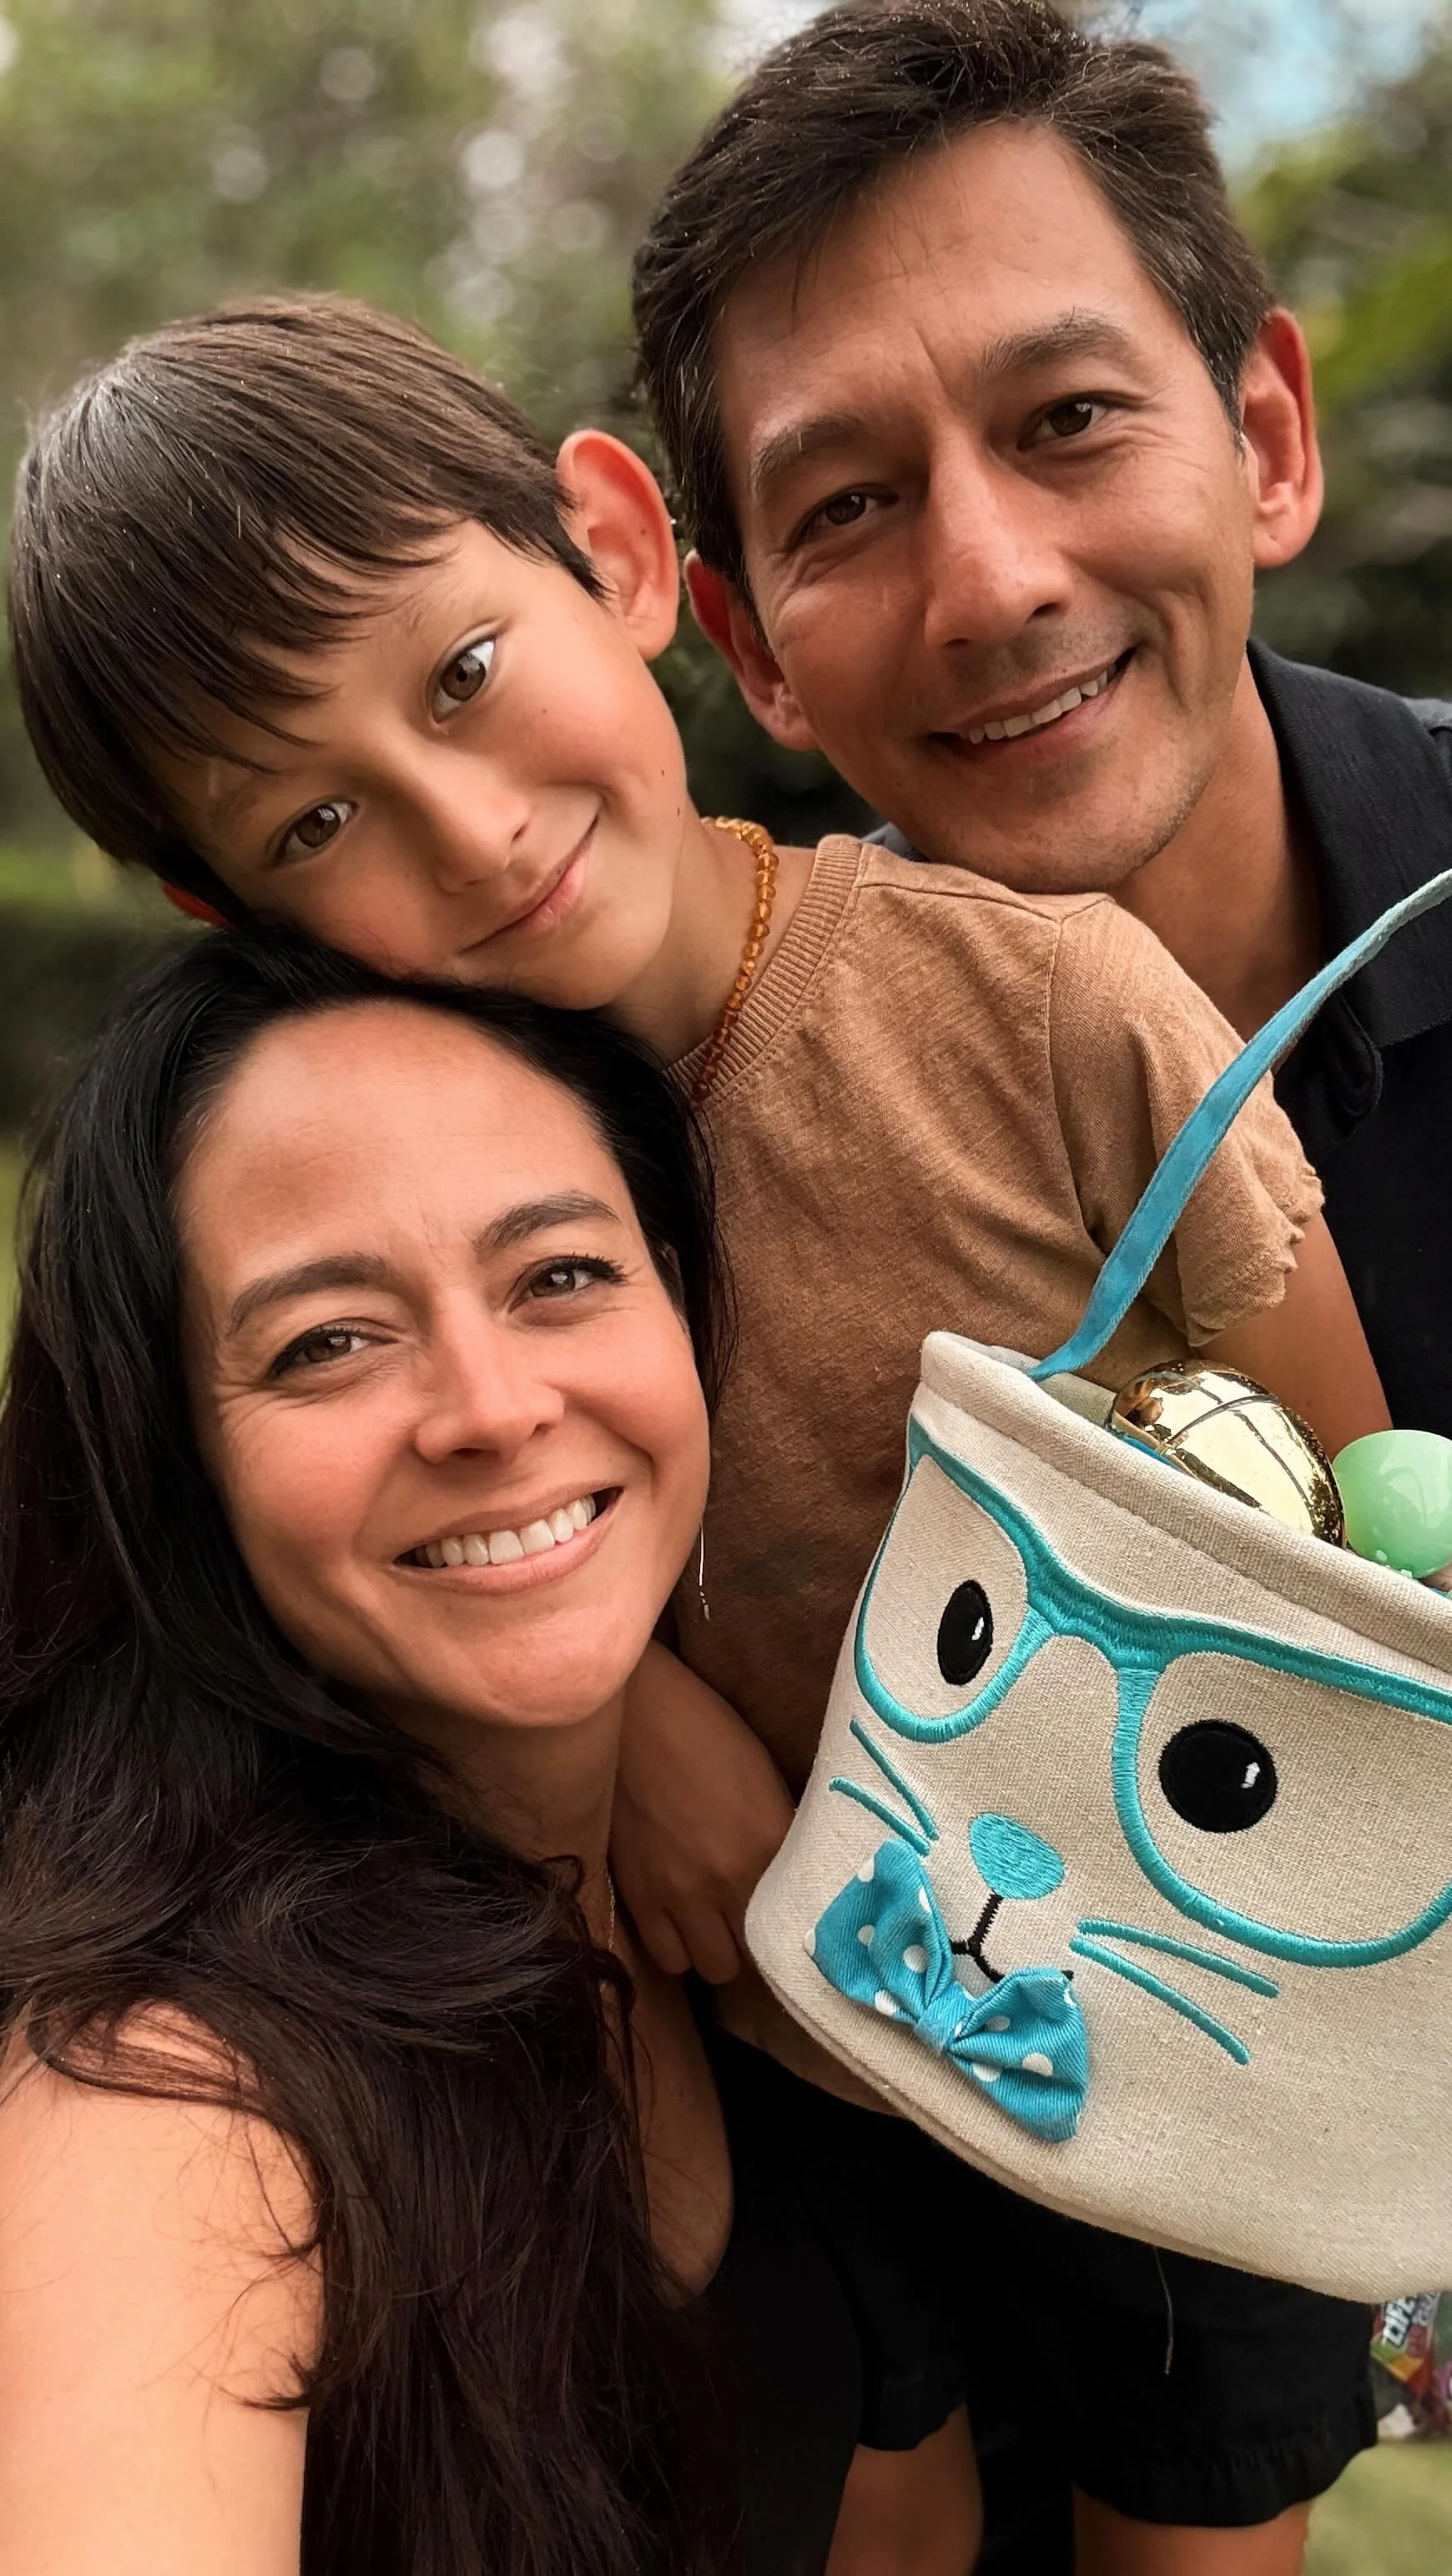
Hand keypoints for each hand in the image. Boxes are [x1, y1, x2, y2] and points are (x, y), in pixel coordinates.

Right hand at [611, 1641, 795, 1982]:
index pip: (799, 1922)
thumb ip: (781, 1838)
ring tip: (713, 1920)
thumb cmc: (705, 1730)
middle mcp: (729, 1880)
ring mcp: (678, 1894)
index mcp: (771, 1843)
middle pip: (756, 1956)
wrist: (631, 1712)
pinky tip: (678, 1918)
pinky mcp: (637, 1895)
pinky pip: (665, 1957)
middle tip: (751, 1915)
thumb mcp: (764, 1778)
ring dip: (715, 1948)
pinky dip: (675, 1945)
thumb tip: (795, 1877)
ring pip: (711, 1968)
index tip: (794, 1920)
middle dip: (756, 1941)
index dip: (796, 1926)